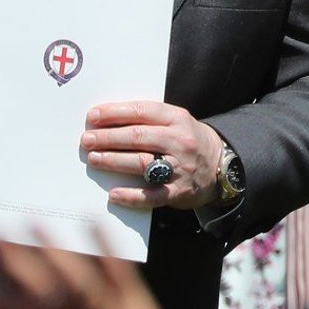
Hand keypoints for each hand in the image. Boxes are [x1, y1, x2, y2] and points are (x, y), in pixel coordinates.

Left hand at [81, 101, 223, 209]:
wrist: (221, 165)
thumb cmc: (186, 138)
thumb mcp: (174, 120)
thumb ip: (148, 119)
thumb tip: (107, 120)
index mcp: (176, 117)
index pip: (141, 111)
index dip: (114, 113)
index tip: (92, 116)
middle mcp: (179, 140)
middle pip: (137, 137)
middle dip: (108, 138)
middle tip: (87, 140)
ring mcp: (180, 167)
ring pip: (142, 163)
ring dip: (114, 161)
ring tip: (94, 159)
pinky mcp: (179, 192)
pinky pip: (152, 195)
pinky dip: (131, 196)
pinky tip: (113, 194)